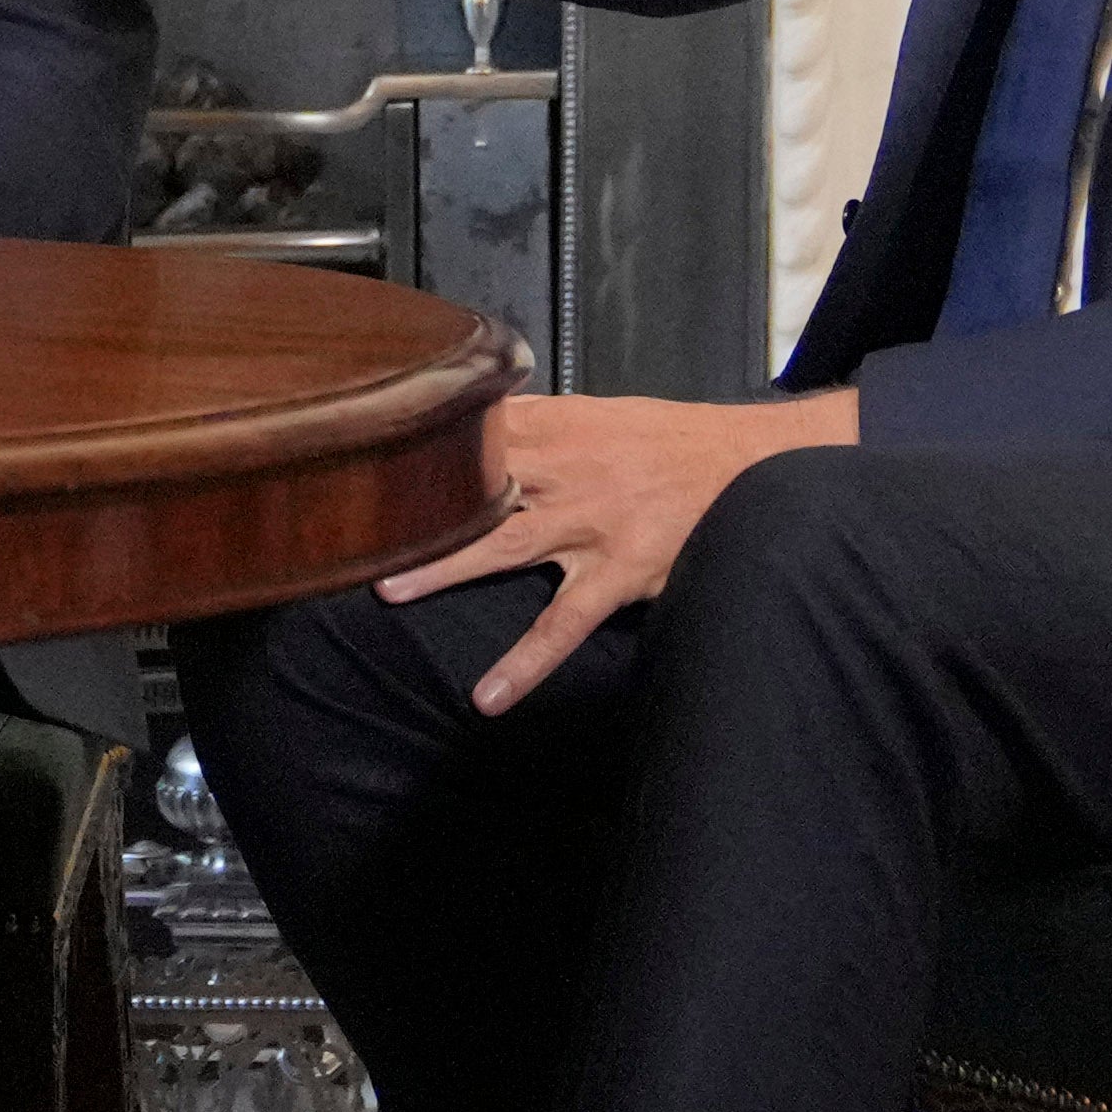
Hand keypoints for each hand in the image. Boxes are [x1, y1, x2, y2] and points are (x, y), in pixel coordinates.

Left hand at [379, 387, 867, 712]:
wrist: (761, 464)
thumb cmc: (677, 444)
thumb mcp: (608, 416)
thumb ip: (542, 423)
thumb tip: (483, 421)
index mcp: (562, 425)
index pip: (476, 426)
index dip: (418, 437)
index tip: (359, 449)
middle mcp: (569, 468)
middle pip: (476, 480)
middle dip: (415, 499)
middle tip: (350, 519)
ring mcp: (594, 521)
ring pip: (506, 543)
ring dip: (446, 564)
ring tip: (388, 589)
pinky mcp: (622, 570)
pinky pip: (567, 622)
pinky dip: (528, 660)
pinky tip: (491, 695)